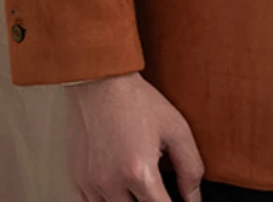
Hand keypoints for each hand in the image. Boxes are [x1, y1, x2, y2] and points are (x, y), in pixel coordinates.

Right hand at [65, 71, 204, 201]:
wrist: (100, 82)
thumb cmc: (138, 101)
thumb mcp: (176, 128)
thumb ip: (190, 167)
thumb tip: (194, 199)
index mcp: (139, 172)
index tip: (177, 201)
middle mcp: (111, 183)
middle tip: (159, 191)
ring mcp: (91, 183)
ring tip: (141, 189)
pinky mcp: (78, 179)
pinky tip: (121, 190)